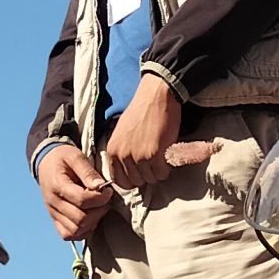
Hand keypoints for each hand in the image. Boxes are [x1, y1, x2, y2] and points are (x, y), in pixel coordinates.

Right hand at [37, 143, 114, 240]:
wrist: (46, 162)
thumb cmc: (62, 158)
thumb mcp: (75, 156)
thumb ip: (88, 171)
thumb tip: (101, 186)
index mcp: (57, 185)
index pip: (82, 200)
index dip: (100, 198)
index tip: (108, 190)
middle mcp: (53, 203)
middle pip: (81, 219)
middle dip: (99, 210)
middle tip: (106, 199)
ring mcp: (53, 213)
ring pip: (76, 230)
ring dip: (92, 222)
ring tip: (98, 208)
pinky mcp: (55, 219)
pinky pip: (68, 235)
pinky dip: (82, 231)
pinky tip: (90, 218)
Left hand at [103, 75, 182, 189]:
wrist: (156, 97)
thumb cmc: (141, 112)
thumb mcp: (121, 133)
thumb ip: (122, 152)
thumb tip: (127, 171)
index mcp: (112, 150)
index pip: (119, 180)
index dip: (131, 179)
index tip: (139, 174)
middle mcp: (123, 155)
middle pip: (136, 182)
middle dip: (146, 175)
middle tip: (153, 163)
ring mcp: (139, 157)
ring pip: (150, 179)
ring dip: (157, 172)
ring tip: (160, 157)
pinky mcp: (155, 155)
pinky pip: (162, 173)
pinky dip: (166, 168)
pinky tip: (166, 156)